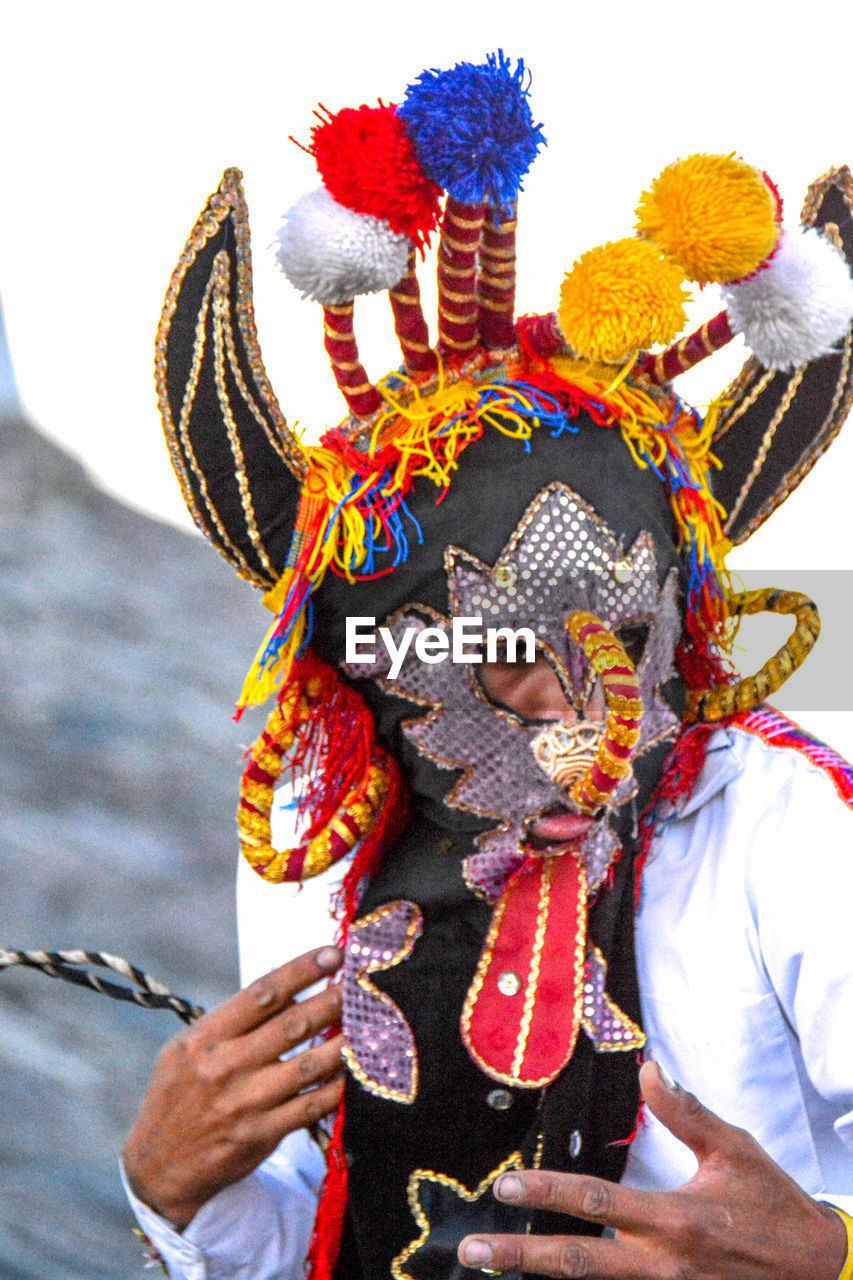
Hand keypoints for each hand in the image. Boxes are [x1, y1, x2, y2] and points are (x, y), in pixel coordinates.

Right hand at [123, 946, 343, 1229]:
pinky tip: (355, 1073)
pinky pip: (310, 1106)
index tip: (333, 954)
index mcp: (207, 1036)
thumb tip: (290, 991)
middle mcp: (227, 1065)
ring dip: (344, 1043)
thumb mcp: (188, 1047)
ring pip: (309, 1066)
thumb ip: (233, 1021)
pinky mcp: (262, 1134)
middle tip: (362, 983)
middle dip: (333, 1000)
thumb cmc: (180, 1093)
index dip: (302, 970)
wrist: (160, 1166)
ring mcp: (247, 1102)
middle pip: (293, 1025)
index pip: (263, 993)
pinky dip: (336, 1089)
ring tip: (371, 1025)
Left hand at [458, 1060, 847, 1278]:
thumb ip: (686, 1114)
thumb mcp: (736, 1150)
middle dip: (521, 1258)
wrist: (820, 1271)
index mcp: (674, 1218)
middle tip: (473, 1251)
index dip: (546, 1194)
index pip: (595, 1202)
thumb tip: (647, 1070)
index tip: (505, 1186)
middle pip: (577, 1262)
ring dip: (541, 1277)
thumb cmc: (774, 1206)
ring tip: (495, 1269)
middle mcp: (662, 1263)